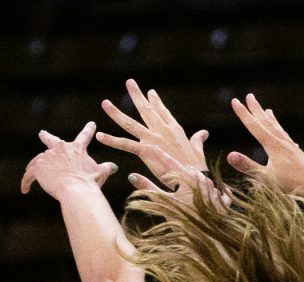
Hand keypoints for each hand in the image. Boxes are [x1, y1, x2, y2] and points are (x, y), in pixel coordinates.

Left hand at [20, 122, 117, 200]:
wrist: (76, 190)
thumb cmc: (89, 182)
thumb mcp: (100, 173)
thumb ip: (106, 167)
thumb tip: (113, 166)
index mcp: (77, 148)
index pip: (85, 136)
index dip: (89, 130)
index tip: (91, 124)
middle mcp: (61, 148)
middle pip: (52, 141)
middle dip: (47, 137)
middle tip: (42, 134)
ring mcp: (48, 157)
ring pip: (38, 160)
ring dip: (35, 167)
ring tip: (29, 174)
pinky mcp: (38, 167)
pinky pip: (29, 175)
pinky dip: (26, 182)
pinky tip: (24, 189)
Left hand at [97, 78, 215, 201]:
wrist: (195, 178)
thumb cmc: (197, 168)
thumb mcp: (197, 150)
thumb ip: (198, 140)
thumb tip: (203, 133)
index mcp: (174, 130)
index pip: (163, 112)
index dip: (156, 102)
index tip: (149, 92)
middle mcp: (162, 130)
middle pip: (146, 110)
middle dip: (137, 95)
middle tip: (129, 82)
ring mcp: (153, 139)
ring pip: (130, 123)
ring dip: (116, 113)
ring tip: (105, 103)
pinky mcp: (146, 150)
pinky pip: (125, 144)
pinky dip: (111, 140)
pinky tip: (100, 136)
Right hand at [227, 92, 303, 195]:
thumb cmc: (290, 184)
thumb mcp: (265, 178)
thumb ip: (247, 166)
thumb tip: (229, 155)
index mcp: (273, 145)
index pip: (254, 126)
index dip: (243, 113)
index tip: (235, 100)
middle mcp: (282, 142)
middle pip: (266, 122)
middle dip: (256, 109)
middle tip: (249, 95)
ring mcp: (291, 146)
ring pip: (278, 128)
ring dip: (270, 118)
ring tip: (267, 110)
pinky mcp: (297, 153)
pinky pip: (286, 137)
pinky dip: (281, 132)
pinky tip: (284, 135)